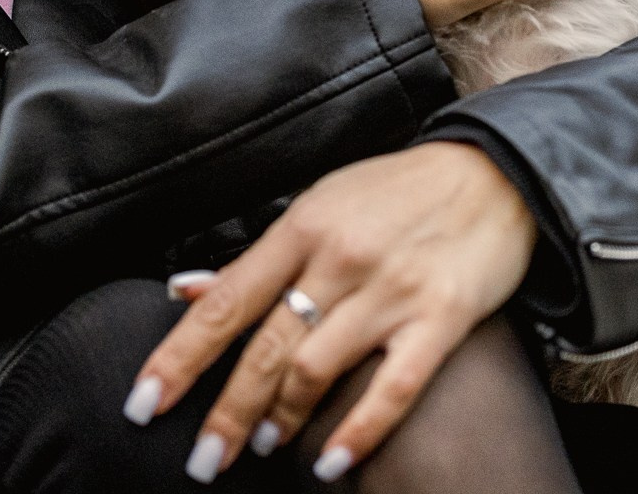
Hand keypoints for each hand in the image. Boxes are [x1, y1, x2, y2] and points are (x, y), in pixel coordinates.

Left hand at [129, 145, 534, 482]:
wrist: (494, 174)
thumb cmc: (397, 193)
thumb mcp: (319, 204)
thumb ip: (257, 257)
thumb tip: (185, 288)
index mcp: (302, 227)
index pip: (225, 302)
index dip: (180, 357)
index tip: (144, 402)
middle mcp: (340, 259)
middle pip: (265, 347)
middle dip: (226, 411)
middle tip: (202, 459)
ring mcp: (390, 291)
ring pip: (316, 368)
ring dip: (281, 417)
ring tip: (262, 446)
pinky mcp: (440, 318)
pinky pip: (392, 386)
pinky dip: (357, 430)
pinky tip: (330, 462)